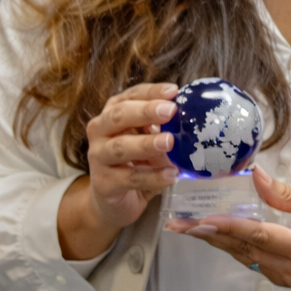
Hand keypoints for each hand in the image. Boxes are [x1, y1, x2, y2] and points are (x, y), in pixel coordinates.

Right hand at [59, 83, 179, 258]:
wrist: (114, 199)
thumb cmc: (135, 158)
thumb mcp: (149, 136)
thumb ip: (162, 124)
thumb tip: (192, 112)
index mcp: (113, 112)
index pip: (132, 95)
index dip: (152, 92)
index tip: (173, 91)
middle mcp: (100, 131)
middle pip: (119, 116)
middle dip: (146, 111)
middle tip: (170, 111)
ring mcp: (98, 158)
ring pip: (121, 147)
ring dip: (147, 143)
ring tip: (169, 142)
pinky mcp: (104, 184)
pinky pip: (130, 178)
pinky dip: (152, 176)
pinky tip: (170, 174)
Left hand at [171, 165, 290, 290]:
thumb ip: (286, 194)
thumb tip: (257, 176)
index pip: (258, 235)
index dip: (228, 226)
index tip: (203, 219)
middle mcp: (288, 270)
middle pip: (241, 249)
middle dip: (208, 234)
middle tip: (180, 223)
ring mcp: (282, 278)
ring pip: (242, 256)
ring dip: (216, 239)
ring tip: (190, 226)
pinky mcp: (279, 278)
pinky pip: (250, 260)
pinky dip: (233, 244)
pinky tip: (218, 233)